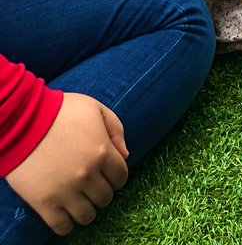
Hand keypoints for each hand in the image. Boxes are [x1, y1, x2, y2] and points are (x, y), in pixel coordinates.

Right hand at [5, 92, 128, 235]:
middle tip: (91, 185)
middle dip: (102, 191)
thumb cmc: (60, 111)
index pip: (121, 177)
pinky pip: (63, 226)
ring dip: (87, 209)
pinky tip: (65, 213)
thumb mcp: (95, 108)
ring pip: (87, 215)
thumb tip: (125, 155)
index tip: (107, 174)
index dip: (116, 176)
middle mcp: (87, 174)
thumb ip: (116, 129)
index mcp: (102, 151)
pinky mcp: (44, 203)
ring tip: (79, 200)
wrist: (22, 121)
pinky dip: (67, 224)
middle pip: (106, 197)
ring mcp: (65, 191)